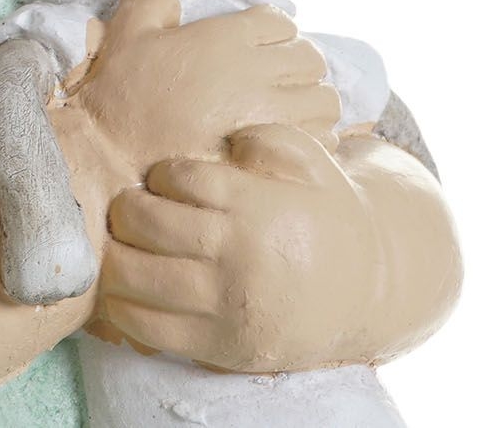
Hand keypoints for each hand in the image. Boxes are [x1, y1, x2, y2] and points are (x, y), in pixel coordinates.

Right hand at [70, 0, 341, 179]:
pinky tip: (288, 141)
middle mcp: (255, 71)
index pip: (280, 22)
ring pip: (325, 99)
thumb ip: (154, 1)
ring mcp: (267, 114)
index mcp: (225, 38)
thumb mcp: (126, 34)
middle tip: (279, 79)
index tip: (260, 47)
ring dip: (312, 101)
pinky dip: (313, 136)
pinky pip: (320, 139)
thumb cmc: (120, 94)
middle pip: (310, 58)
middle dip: (299, 64)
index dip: (273, 32)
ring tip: (291, 110)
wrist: (114, 154)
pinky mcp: (272, 154)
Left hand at [98, 123, 374, 370]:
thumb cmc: (325, 218)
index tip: (163, 180)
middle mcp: (241, 256)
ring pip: (134, 275)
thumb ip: (271, 137)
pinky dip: (122, 305)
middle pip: (145, 223)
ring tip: (124, 246)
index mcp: (259, 207)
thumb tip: (229, 139)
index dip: (160, 175)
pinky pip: (145, 327)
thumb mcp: (314, 164)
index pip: (178, 178)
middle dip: (126, 210)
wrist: (368, 294)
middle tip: (132, 208)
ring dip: (115, 256)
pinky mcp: (219, 346)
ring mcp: (228, 305)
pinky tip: (129, 288)